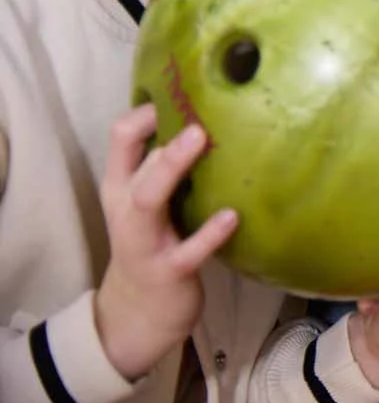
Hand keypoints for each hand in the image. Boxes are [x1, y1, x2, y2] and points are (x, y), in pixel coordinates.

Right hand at [93, 105, 238, 381]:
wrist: (139, 312)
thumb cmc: (155, 242)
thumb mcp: (151, 202)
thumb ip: (167, 166)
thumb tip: (212, 115)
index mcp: (122, 186)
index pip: (121, 137)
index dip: (146, 111)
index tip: (182, 90)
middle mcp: (127, 208)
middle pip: (135, 165)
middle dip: (163, 138)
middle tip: (197, 114)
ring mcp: (145, 240)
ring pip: (149, 199)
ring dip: (171, 168)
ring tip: (200, 141)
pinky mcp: (168, 271)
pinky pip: (188, 250)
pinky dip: (209, 233)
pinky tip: (232, 217)